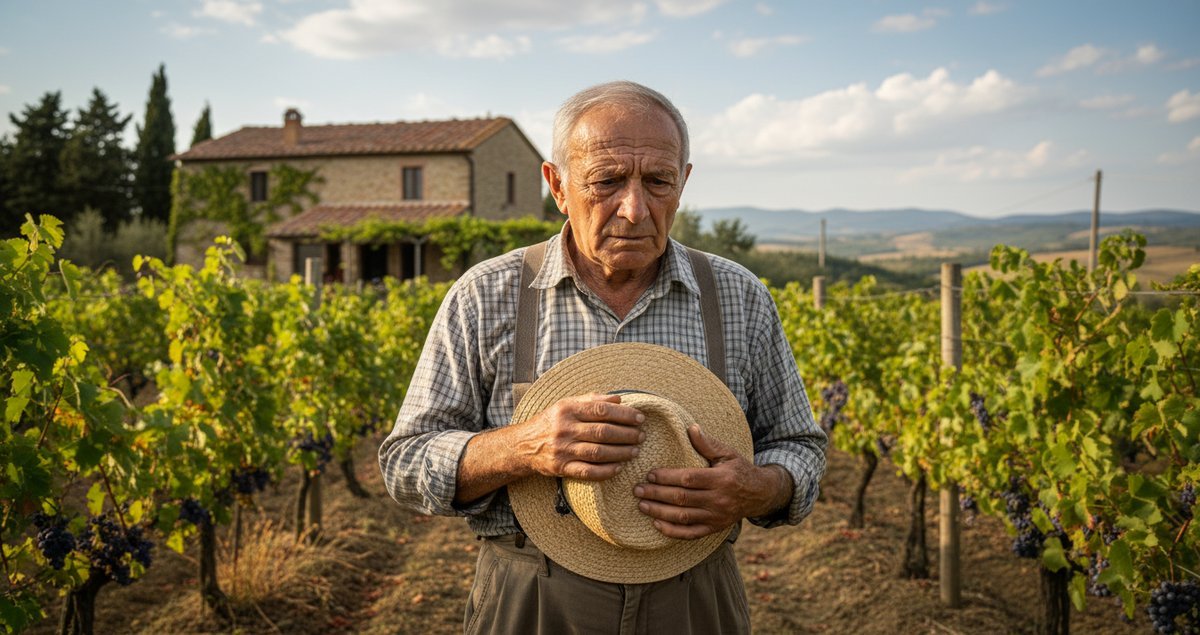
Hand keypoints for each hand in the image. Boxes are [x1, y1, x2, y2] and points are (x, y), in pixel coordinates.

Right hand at [515, 393, 645, 480]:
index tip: (640, 418)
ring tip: (635, 451)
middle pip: (602, 432)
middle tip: (641, 436)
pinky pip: (587, 471)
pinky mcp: (561, 468)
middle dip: (626, 434)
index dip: (624, 414)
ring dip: (621, 453)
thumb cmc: (550, 422)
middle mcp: (565, 428)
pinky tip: (619, 468)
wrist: (523, 445)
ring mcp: (563, 449)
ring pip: (598, 452)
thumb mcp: (566, 404)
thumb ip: (592, 400)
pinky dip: (605, 471)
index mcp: (568, 409)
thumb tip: (619, 399)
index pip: (601, 410)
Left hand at [633, 425, 791, 539]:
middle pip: (682, 499)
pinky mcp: (714, 528)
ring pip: (683, 517)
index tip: (650, 474)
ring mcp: (716, 517)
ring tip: (642, 505)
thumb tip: (690, 428)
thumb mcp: (728, 453)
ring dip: (659, 512)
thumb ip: (708, 443)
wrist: (759, 494)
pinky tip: (657, 524)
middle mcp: (719, 499)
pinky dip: (672, 531)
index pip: (689, 479)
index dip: (667, 477)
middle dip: (657, 494)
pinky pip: (691, 533)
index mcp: (721, 479)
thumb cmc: (739, 470)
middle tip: (637, 490)